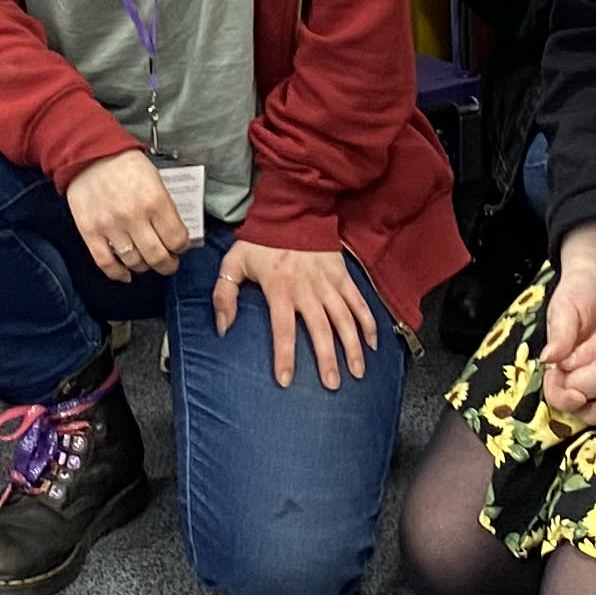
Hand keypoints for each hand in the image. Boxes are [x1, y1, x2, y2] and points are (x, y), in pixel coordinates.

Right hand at [66, 148, 190, 281]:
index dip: (182, 247)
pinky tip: (126, 274)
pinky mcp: (90, 232)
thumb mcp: (155, 178)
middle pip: (158, 257)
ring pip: (134, 263)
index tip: (180, 246)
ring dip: (144, 267)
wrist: (88, 153)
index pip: (177, 239)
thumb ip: (165, 206)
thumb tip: (175, 232)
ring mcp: (110, 226)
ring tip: (147, 261)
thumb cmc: (124, 163)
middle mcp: (133, 217)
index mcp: (155, 200)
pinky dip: (118, 274)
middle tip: (169, 262)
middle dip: (168, 264)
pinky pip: (106, 263)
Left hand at [214, 237, 380, 391]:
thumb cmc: (260, 241)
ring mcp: (328, 283)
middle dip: (327, 359)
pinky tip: (372, 344)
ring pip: (344, 319)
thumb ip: (224, 296)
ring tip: (356, 372)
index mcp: (280, 288)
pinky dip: (368, 322)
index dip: (285, 356)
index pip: (283, 328)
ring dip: (352, 347)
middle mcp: (307, 288)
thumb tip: (223, 329)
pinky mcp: (342, 276)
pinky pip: (359, 302)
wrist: (291, 209)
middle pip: (320, 329)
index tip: (286, 380)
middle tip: (332, 385)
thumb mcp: (234, 263)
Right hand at [537, 219, 595, 418]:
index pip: (556, 391)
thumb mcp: (566, 307)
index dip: (565, 399)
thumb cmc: (581, 289)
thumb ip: (560, 333)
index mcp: (560, 362)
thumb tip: (548, 358)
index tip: (578, 396)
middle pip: (580, 408)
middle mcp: (581, 373)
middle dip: (592, 412)